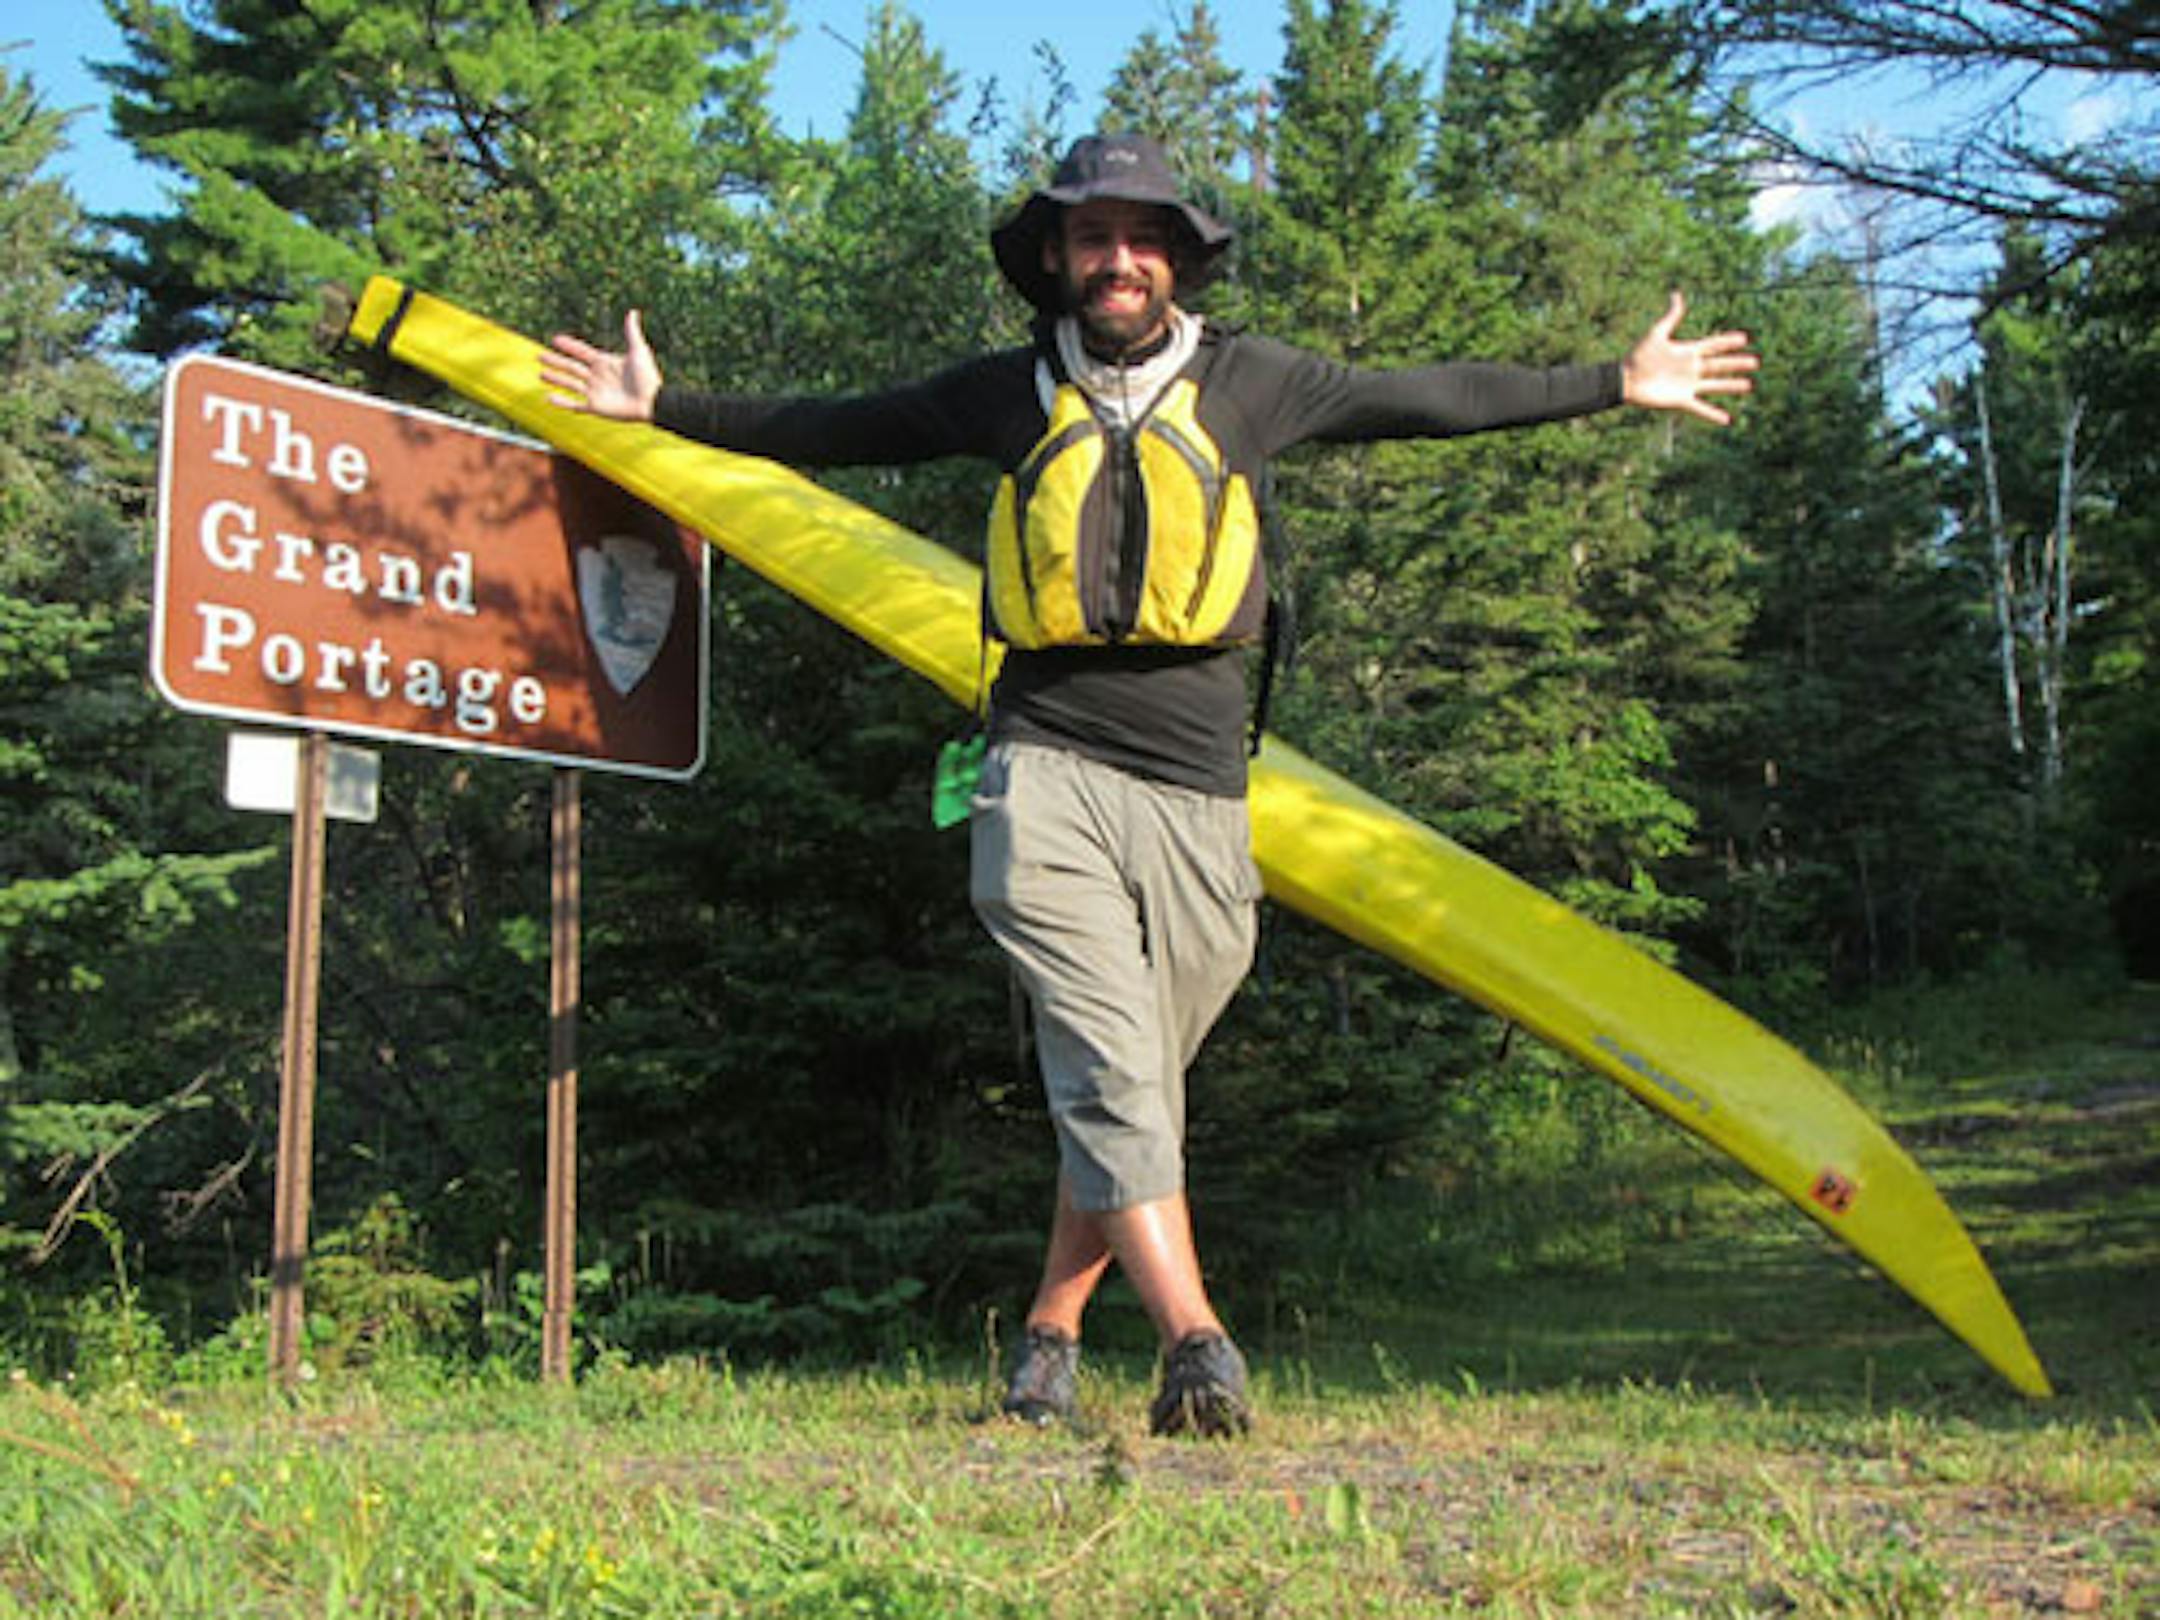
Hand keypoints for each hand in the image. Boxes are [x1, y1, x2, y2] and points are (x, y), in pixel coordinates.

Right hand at [541, 309, 662, 421]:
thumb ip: (632, 332)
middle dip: (556, 361)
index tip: (556, 339)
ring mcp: (595, 392)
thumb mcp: (639, 350)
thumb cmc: (648, 376)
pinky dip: (562, 402)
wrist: (653, 402)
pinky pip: (575, 405)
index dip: (570, 345)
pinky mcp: (595, 407)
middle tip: (539, 356)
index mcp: (604, 362)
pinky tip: (548, 397)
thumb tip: (633, 311)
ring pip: (569, 384)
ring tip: (541, 374)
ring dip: (555, 379)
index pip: (582, 352)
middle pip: (571, 367)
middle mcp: (596, 377)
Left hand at [1621, 292, 1757, 425]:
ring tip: (1748, 385)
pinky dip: (1712, 414)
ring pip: (1715, 385)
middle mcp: (1690, 368)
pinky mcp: (1681, 400)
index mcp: (1686, 351)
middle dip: (1737, 363)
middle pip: (1719, 364)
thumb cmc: (1638, 356)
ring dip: (1731, 385)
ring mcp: (1687, 384)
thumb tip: (1676, 294)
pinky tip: (1726, 419)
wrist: (1625, 380)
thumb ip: (1670, 316)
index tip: (1744, 338)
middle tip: (1755, 362)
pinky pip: (1700, 408)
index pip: (1712, 345)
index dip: (1727, 341)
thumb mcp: (1656, 333)